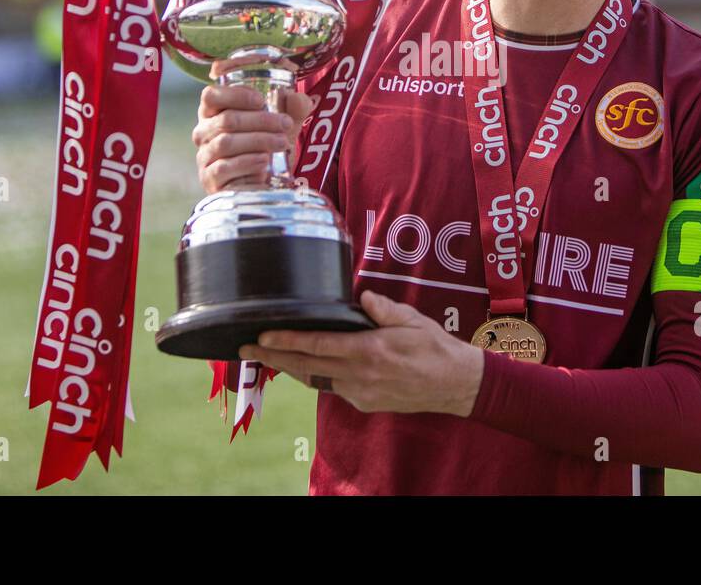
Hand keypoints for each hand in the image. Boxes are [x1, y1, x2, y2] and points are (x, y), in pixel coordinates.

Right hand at [192, 60, 313, 193]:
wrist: (261, 187)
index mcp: (214, 114)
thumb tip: (297, 97)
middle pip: (226, 119)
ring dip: (258, 140)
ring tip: (283, 143)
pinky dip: (246, 162)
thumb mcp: (280, 128)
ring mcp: (204, 156)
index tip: (261, 100)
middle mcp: (203, 133)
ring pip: (226, 142)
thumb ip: (292, 110)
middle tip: (285, 123)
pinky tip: (264, 161)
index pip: (211, 96)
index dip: (234, 94)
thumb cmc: (265, 149)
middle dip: (260, 120)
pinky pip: (224, 167)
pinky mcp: (209, 178)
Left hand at [238, 290, 485, 416]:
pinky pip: (332, 388)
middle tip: (245, 351)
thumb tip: (362, 297)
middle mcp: (359, 375)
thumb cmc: (435, 348)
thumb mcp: (412, 320)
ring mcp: (360, 392)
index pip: (316, 345)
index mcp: (368, 351)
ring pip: (315, 379)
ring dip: (290, 369)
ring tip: (267, 358)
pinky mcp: (364, 403)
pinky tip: (306, 366)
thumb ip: (383, 308)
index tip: (262, 337)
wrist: (455, 385)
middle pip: (305, 367)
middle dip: (273, 358)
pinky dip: (315, 376)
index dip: (286, 342)